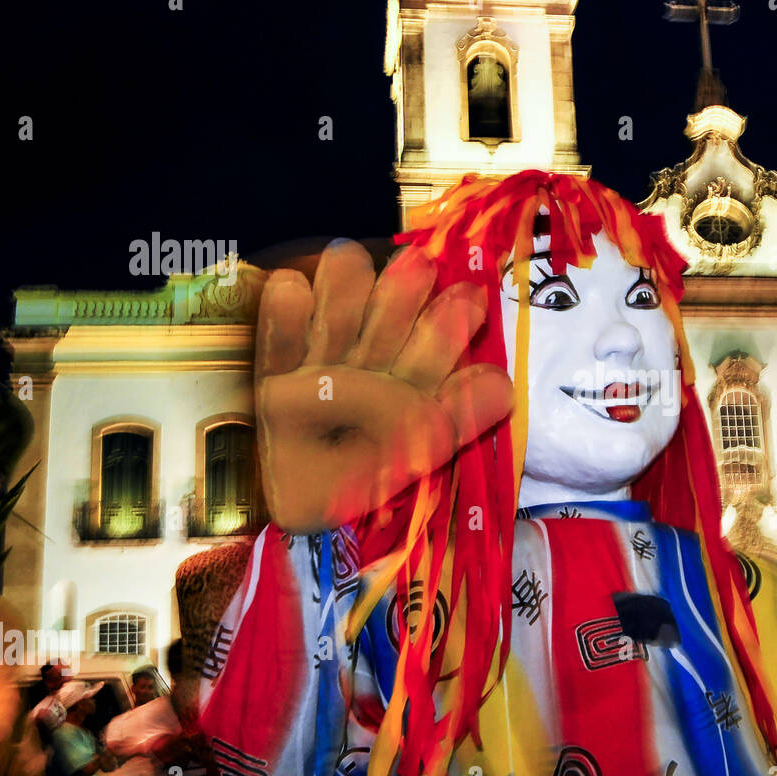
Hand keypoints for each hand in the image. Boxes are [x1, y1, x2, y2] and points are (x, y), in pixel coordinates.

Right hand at [255, 240, 512, 531]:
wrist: (307, 515)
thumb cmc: (371, 477)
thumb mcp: (420, 450)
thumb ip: (460, 416)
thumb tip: (503, 385)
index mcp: (413, 372)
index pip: (436, 338)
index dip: (452, 320)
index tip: (471, 299)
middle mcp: (371, 356)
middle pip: (387, 316)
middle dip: (402, 295)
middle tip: (418, 268)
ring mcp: (321, 361)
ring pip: (336, 315)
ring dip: (346, 290)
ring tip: (350, 260)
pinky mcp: (273, 374)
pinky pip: (277, 342)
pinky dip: (283, 316)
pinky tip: (290, 288)